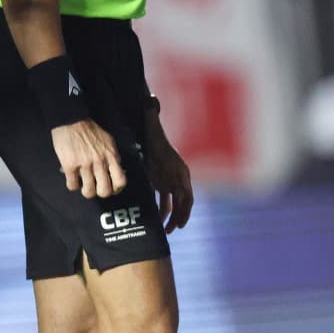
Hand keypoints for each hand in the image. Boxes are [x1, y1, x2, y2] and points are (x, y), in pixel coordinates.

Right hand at [51, 118, 126, 198]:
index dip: (116, 189)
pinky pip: (72, 185)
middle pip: (104, 190)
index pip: (120, 181)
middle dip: (100, 193)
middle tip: (96, 188)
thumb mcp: (108, 141)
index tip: (111, 188)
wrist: (71, 120)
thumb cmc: (90, 129)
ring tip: (83, 186)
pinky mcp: (70, 166)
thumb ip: (112, 156)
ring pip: (88, 191)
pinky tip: (72, 179)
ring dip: (86, 191)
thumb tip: (115, 169)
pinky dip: (72, 185)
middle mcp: (99, 162)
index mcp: (111, 156)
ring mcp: (84, 165)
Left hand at [145, 112, 193, 231]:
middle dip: (180, 217)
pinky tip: (157, 222)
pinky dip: (162, 211)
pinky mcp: (161, 183)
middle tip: (173, 230)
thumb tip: (150, 101)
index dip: (185, 207)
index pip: (186, 191)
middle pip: (183, 202)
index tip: (181, 220)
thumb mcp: (150, 126)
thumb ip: (150, 115)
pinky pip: (164, 201)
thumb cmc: (149, 131)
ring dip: (171, 217)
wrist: (146, 135)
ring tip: (165, 231)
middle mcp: (178, 176)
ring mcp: (170, 181)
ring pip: (175, 204)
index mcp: (179, 169)